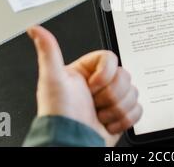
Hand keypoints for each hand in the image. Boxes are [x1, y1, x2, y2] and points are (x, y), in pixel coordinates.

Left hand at [27, 26, 141, 145]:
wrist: (70, 144)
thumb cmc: (58, 115)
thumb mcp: (51, 79)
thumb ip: (48, 51)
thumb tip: (36, 29)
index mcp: (86, 71)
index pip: (111, 58)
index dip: (106, 74)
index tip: (93, 86)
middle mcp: (100, 84)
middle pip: (125, 76)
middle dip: (111, 95)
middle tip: (95, 103)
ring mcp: (111, 100)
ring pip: (133, 92)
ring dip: (117, 108)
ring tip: (99, 115)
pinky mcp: (121, 114)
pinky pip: (138, 109)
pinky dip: (125, 119)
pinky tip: (108, 123)